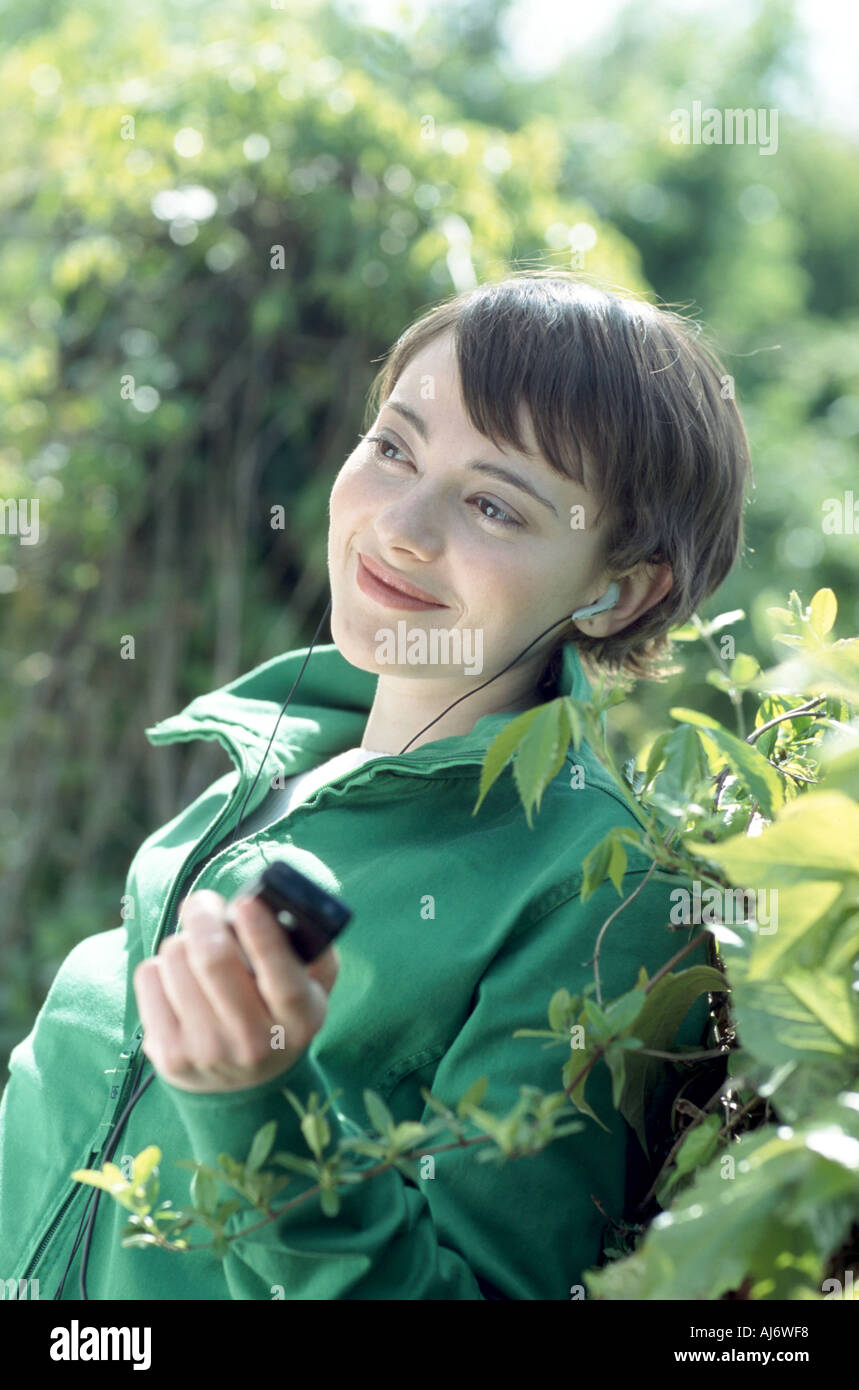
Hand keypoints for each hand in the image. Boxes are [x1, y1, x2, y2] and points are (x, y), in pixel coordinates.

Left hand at [133, 888, 338, 1093]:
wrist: (243, 1082)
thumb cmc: (277, 1012)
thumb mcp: (313, 986)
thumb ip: (313, 947)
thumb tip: (283, 905)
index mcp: (299, 1021)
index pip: (281, 979)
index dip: (262, 937)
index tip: (245, 903)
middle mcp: (254, 1043)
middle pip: (214, 960)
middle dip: (204, 917)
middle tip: (204, 904)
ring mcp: (207, 1052)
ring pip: (176, 958)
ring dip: (183, 940)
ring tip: (196, 951)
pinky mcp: (168, 1055)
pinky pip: (149, 977)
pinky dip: (160, 965)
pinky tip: (178, 979)